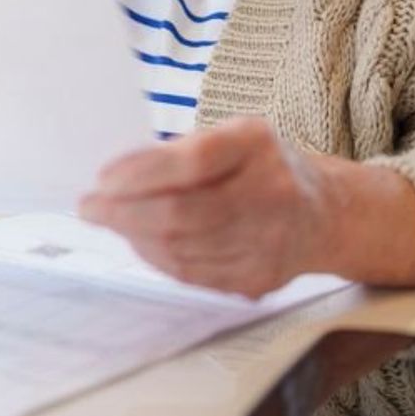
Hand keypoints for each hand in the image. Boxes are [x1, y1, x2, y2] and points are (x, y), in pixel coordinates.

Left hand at [78, 117, 331, 298]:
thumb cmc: (256, 167)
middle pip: (182, 214)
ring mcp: (271, 240)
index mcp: (257, 144)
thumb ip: (175, 154)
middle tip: (89, 208)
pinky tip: (142, 242)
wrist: (325, 213)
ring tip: (112, 222)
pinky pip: (194, 274)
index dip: (139, 174)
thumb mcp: (226, 138)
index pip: (191, 162)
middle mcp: (272, 192)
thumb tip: (111, 182)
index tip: (101, 180)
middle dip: (123, 213)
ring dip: (135, 237)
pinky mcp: (261, 277)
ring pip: (183, 249)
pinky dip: (158, 258)